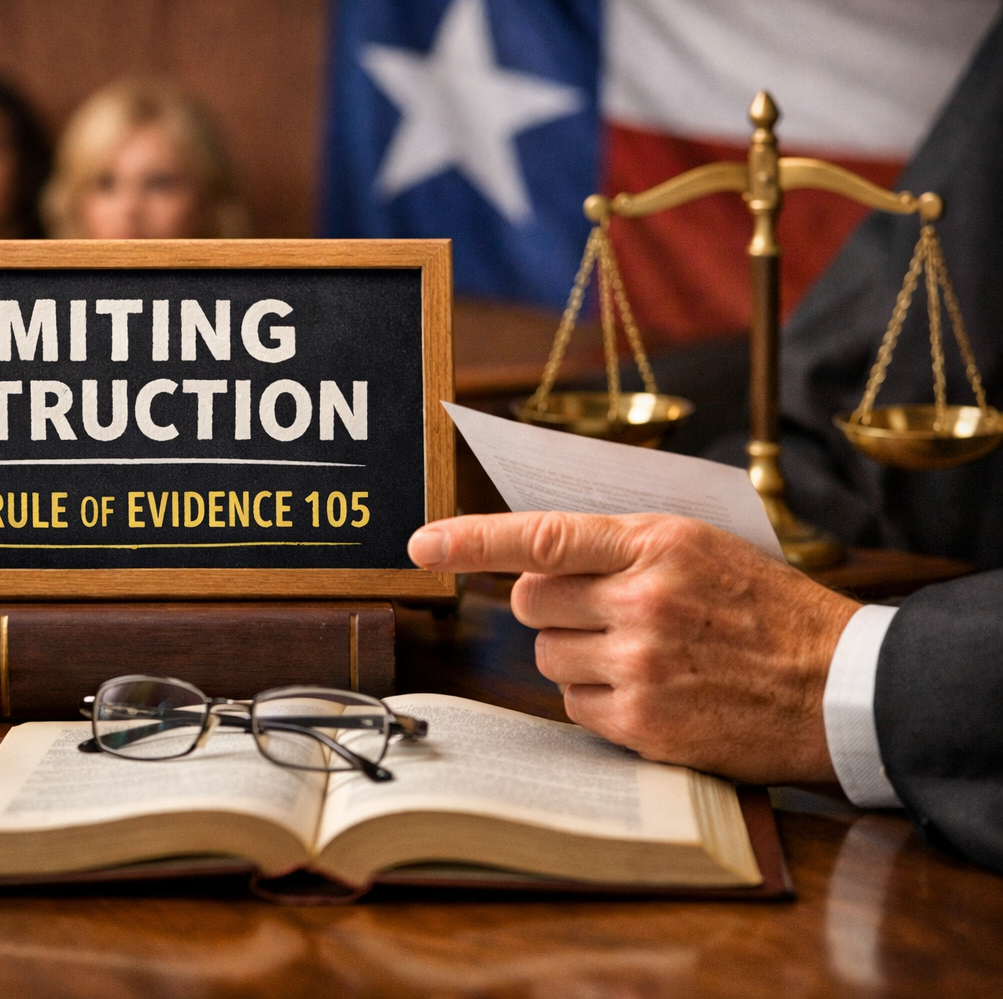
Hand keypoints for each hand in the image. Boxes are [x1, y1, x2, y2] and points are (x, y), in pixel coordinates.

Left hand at [407, 512, 861, 782]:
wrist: (837, 687)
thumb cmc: (766, 610)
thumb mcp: (702, 548)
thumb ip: (620, 545)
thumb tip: (533, 553)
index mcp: (658, 543)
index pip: (543, 534)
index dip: (472, 540)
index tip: (422, 544)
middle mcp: (644, 600)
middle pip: (529, 602)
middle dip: (548, 607)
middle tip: (599, 612)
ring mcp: (642, 665)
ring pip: (547, 657)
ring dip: (576, 656)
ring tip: (641, 656)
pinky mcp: (645, 723)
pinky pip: (574, 706)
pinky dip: (598, 701)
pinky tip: (649, 693)